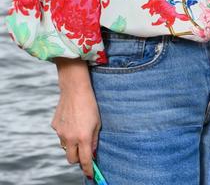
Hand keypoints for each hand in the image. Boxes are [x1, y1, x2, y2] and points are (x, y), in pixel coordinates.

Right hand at [52, 58, 98, 177]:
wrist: (75, 90)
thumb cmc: (91, 106)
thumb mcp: (98, 123)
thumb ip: (95, 140)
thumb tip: (93, 152)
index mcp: (83, 137)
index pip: (85, 160)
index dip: (88, 169)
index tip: (91, 175)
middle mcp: (70, 138)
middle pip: (71, 159)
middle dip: (78, 160)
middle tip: (84, 154)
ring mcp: (60, 133)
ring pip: (65, 147)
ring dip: (72, 145)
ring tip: (79, 131)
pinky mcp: (54, 126)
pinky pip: (61, 135)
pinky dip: (66, 133)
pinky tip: (72, 121)